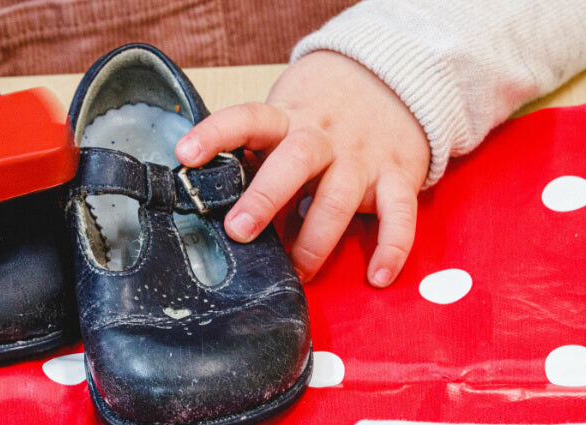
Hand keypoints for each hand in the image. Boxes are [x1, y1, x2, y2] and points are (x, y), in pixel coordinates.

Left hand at [175, 51, 428, 286]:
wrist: (392, 79)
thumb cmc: (323, 113)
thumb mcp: (286, 121)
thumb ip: (261, 158)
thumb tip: (219, 211)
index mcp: (286, 119)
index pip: (247, 119)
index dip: (215, 134)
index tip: (186, 154)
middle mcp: (322, 136)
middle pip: (294, 161)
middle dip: (265, 198)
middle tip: (239, 231)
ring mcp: (362, 157)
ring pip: (338, 199)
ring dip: (315, 241)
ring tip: (297, 273)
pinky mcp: (398, 175)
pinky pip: (399, 215)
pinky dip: (391, 248)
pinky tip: (376, 277)